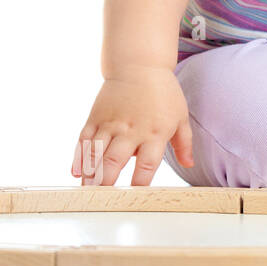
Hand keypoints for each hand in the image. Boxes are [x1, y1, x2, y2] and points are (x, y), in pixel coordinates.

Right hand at [73, 67, 192, 186]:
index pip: (147, 164)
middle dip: (108, 182)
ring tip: (87, 191)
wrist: (140, 66)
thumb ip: (184, 143)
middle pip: (116, 161)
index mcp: (155, 132)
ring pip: (96, 153)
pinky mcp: (96, 117)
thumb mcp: (181, 116)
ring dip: (90, 174)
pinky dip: (79, 157)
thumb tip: (189, 164)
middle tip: (103, 199)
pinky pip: (84, 140)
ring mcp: (111, 123)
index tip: (135, 197)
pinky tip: (76, 172)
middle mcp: (131, 130)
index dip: (140, 183)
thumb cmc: (164, 93)